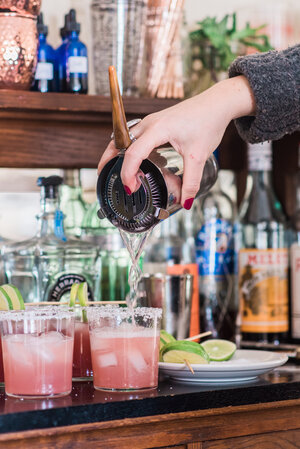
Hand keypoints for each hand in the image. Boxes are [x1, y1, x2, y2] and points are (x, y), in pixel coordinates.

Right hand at [98, 75, 254, 208]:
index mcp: (158, 129)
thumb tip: (184, 202)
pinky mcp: (156, 123)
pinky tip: (135, 161)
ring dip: (116, 153)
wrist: (217, 103)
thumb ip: (191, 181)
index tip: (131, 188)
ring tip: (113, 170)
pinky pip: (135, 136)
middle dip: (108, 159)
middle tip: (102, 176)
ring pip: (125, 137)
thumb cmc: (208, 122)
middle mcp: (150, 123)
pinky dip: (129, 149)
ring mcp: (151, 121)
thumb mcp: (199, 156)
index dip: (128, 173)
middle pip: (119, 141)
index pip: (134, 153)